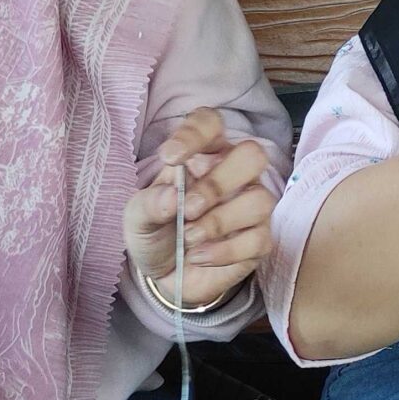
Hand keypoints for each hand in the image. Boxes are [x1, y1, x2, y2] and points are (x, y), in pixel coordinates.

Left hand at [126, 107, 276, 309]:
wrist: (166, 275)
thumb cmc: (156, 232)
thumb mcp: (138, 218)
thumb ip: (149, 204)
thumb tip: (172, 196)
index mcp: (202, 155)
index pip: (210, 124)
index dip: (195, 134)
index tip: (170, 157)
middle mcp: (233, 175)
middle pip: (252, 155)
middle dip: (219, 182)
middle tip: (189, 208)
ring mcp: (251, 206)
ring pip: (260, 200)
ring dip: (219, 221)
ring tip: (189, 238)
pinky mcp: (259, 240)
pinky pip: (258, 239)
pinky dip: (225, 251)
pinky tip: (199, 257)